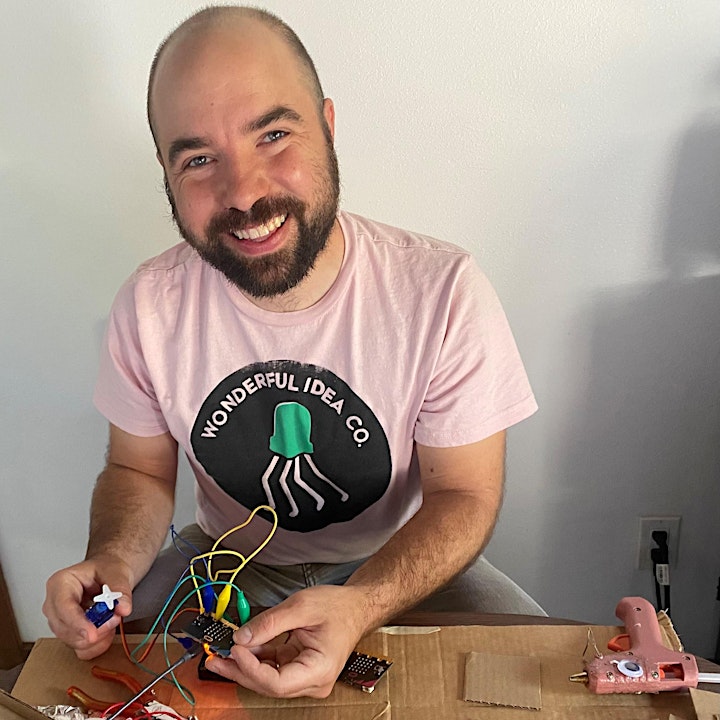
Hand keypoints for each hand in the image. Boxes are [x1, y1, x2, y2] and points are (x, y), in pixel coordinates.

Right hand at [43, 557, 132, 659]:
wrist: (109, 573)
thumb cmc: (106, 569)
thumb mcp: (116, 573)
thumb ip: (121, 590)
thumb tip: (123, 608)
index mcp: (60, 583)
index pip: (63, 608)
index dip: (77, 623)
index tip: (92, 634)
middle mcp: (54, 604)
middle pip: (65, 629)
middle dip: (93, 630)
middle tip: (115, 619)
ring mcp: (59, 621)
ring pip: (72, 641)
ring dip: (97, 637)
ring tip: (113, 619)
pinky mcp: (69, 633)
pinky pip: (80, 649)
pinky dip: (97, 645)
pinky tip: (107, 631)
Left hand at [205, 584, 367, 697]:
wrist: (356, 606)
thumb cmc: (338, 607)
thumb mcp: (301, 607)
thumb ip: (269, 623)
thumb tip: (241, 637)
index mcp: (319, 670)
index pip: (278, 683)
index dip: (252, 669)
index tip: (235, 649)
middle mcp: (313, 681)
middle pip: (269, 685)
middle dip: (241, 670)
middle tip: (215, 658)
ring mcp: (305, 676)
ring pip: (268, 679)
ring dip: (244, 666)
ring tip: (221, 655)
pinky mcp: (298, 667)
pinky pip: (273, 667)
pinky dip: (255, 658)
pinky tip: (239, 650)